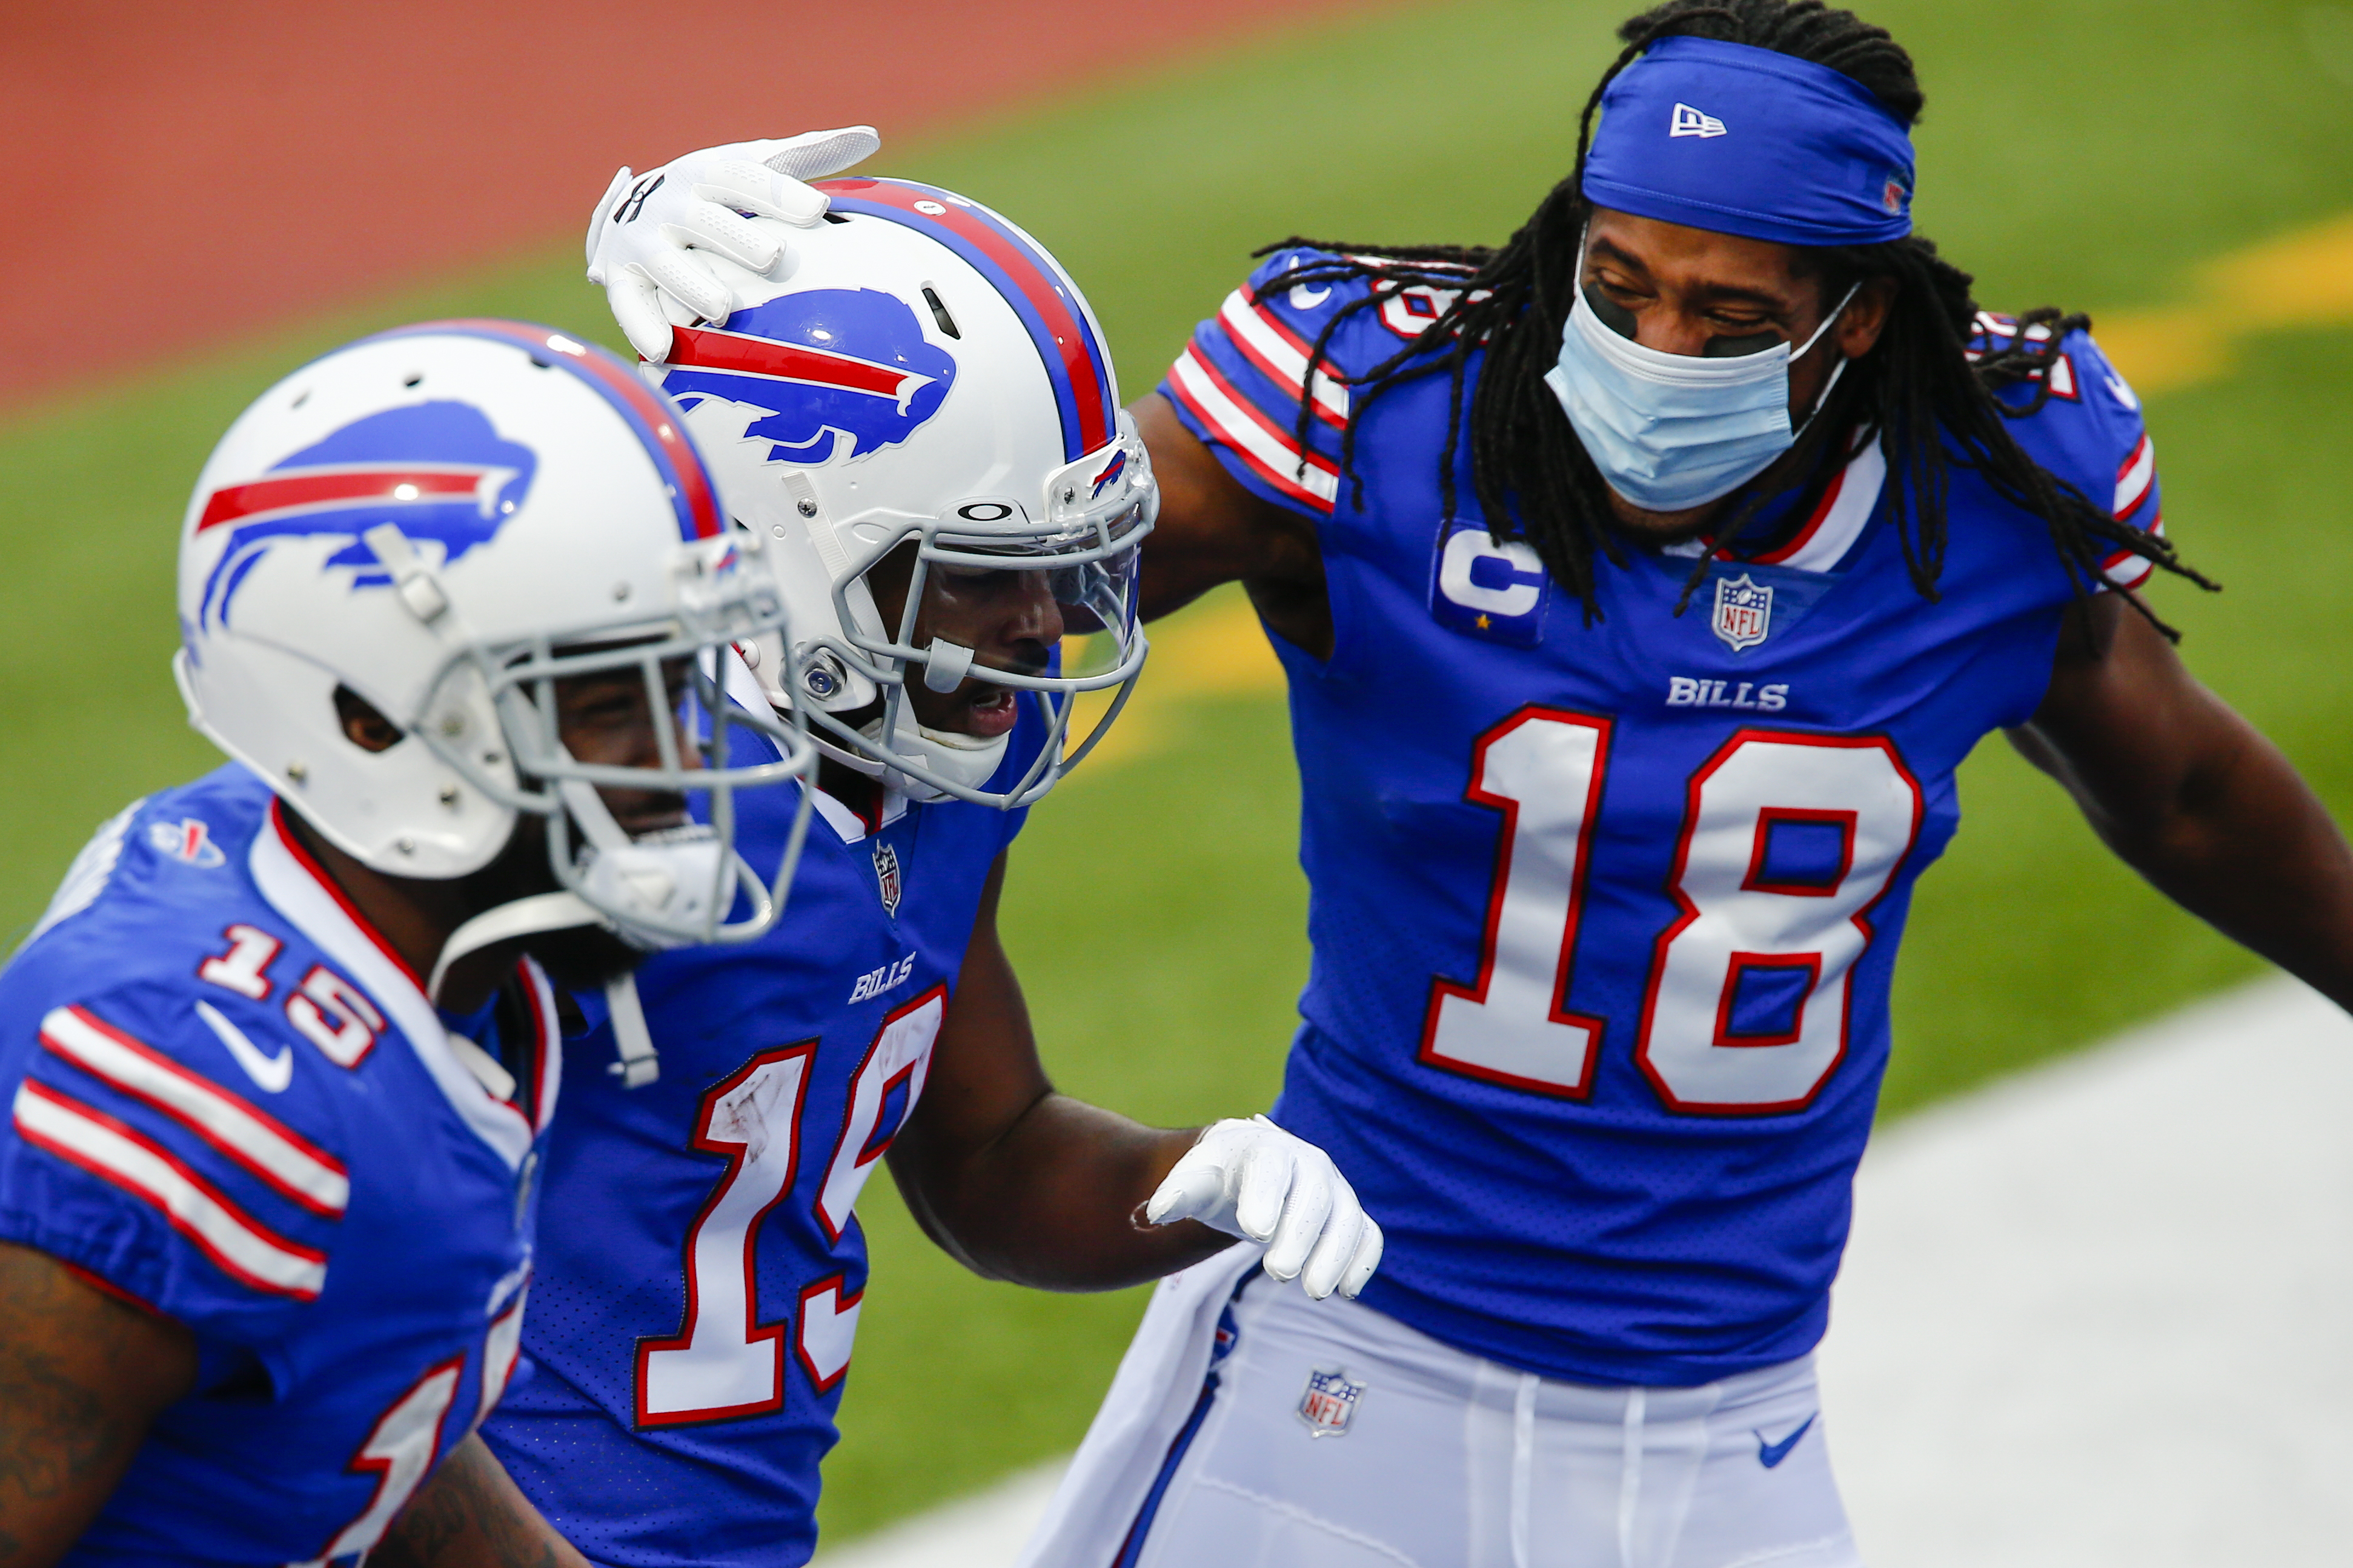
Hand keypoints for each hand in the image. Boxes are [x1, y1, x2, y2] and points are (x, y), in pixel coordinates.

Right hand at [584, 128, 879, 361]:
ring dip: (692, 286)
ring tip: (723, 309)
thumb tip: (868, 136)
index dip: (779, 193)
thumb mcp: (752, 165)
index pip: (744, 176)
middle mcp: (672, 204)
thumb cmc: (715, 192)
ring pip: (667, 265)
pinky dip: (641, 326)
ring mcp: (643, 242)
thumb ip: (806, 155)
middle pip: (706, 220)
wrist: (633, 211)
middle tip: (775, 258)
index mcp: (707, 172)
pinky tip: (662, 351)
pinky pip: (628, 303)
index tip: (818, 210)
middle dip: (737, 239)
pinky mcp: (620, 278)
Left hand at [1144, 1115, 1383, 1299]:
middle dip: (1299, 1236)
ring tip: (1313, 1292)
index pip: (1269, 1171)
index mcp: (1265, 1150)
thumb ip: (1174, 1195)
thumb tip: (1153, 1214)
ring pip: (1347, 1218)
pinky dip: (1362, 1260)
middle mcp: (1307, 1164)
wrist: (1249, 1166)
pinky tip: (1346, 1290)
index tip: (1253, 1232)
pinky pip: (1367, 1234)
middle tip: (1277, 1272)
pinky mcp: (1348, 1214)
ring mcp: (1334, 1189)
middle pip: (1312, 1198)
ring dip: (1335, 1256)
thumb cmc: (1216, 1176)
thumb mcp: (1191, 1180)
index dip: (1264, 1199)